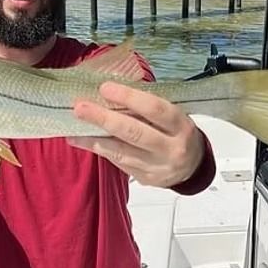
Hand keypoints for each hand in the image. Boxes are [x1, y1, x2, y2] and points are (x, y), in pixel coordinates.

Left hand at [66, 81, 204, 187]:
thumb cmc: (177, 131)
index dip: (129, 97)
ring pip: (121, 152)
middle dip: (104, 119)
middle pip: (134, 132)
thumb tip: (111, 94)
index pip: (155, 109)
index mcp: (181, 126)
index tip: (104, 88)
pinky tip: (83, 141)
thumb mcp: (173, 115)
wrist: (194, 166)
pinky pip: (119, 162)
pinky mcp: (145, 179)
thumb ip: (148, 108)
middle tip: (80, 107)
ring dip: (93, 139)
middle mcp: (171, 148)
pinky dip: (99, 150)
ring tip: (73, 129)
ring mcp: (158, 167)